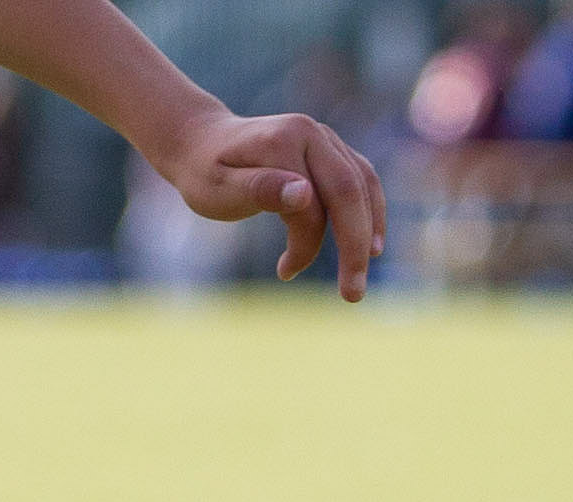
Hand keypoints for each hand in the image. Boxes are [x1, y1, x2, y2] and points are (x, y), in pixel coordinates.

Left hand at [152, 110, 384, 300]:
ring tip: (361, 274)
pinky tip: (370, 242)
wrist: (202, 142)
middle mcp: (312, 134)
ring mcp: (325, 139)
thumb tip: (305, 195)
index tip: (285, 273)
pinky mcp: (331, 149)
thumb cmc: (204, 173)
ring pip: (362, 185)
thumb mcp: (218, 188)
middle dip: (355, 245)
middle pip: (349, 191)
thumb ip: (260, 190)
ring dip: (368, 229)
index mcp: (285, 141)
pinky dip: (368, 210)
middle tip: (353, 296)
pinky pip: (360, 179)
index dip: (307, 244)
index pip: (311, 202)